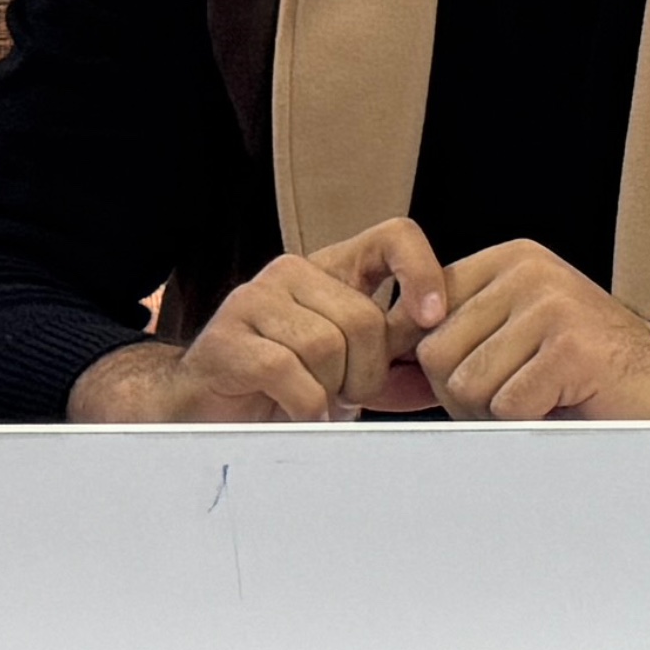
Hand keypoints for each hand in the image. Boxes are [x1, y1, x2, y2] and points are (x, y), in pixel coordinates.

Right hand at [80, 219, 449, 422]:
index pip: (393, 237)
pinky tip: (298, 412)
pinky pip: (288, 372)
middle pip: (364, 317)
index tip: (433, 318)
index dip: (422, 272)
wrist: (204, 410)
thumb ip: (399, 367)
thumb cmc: (284, 387)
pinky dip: (305, 405)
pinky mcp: (225, 340)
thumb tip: (445, 374)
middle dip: (369, 372)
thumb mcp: (354, 371)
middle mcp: (291, 273)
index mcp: (331, 270)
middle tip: (349, 395)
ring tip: (317, 401)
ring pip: (328, 345)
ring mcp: (253, 300)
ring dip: (333, 390)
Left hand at [410, 238, 649, 421]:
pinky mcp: (570, 347)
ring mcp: (552, 305)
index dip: (433, 366)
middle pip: (435, 355)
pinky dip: (528, 424)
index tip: (475, 381)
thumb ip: (458, 333)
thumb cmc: (584, 374)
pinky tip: (564, 406)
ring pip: (465, 384)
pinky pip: (506, 407)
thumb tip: (380, 357)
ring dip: (495, 413)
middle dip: (462, 396)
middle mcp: (528, 272)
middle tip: (517, 397)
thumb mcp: (515, 334)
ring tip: (541, 401)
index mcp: (509, 261)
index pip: (421, 316)